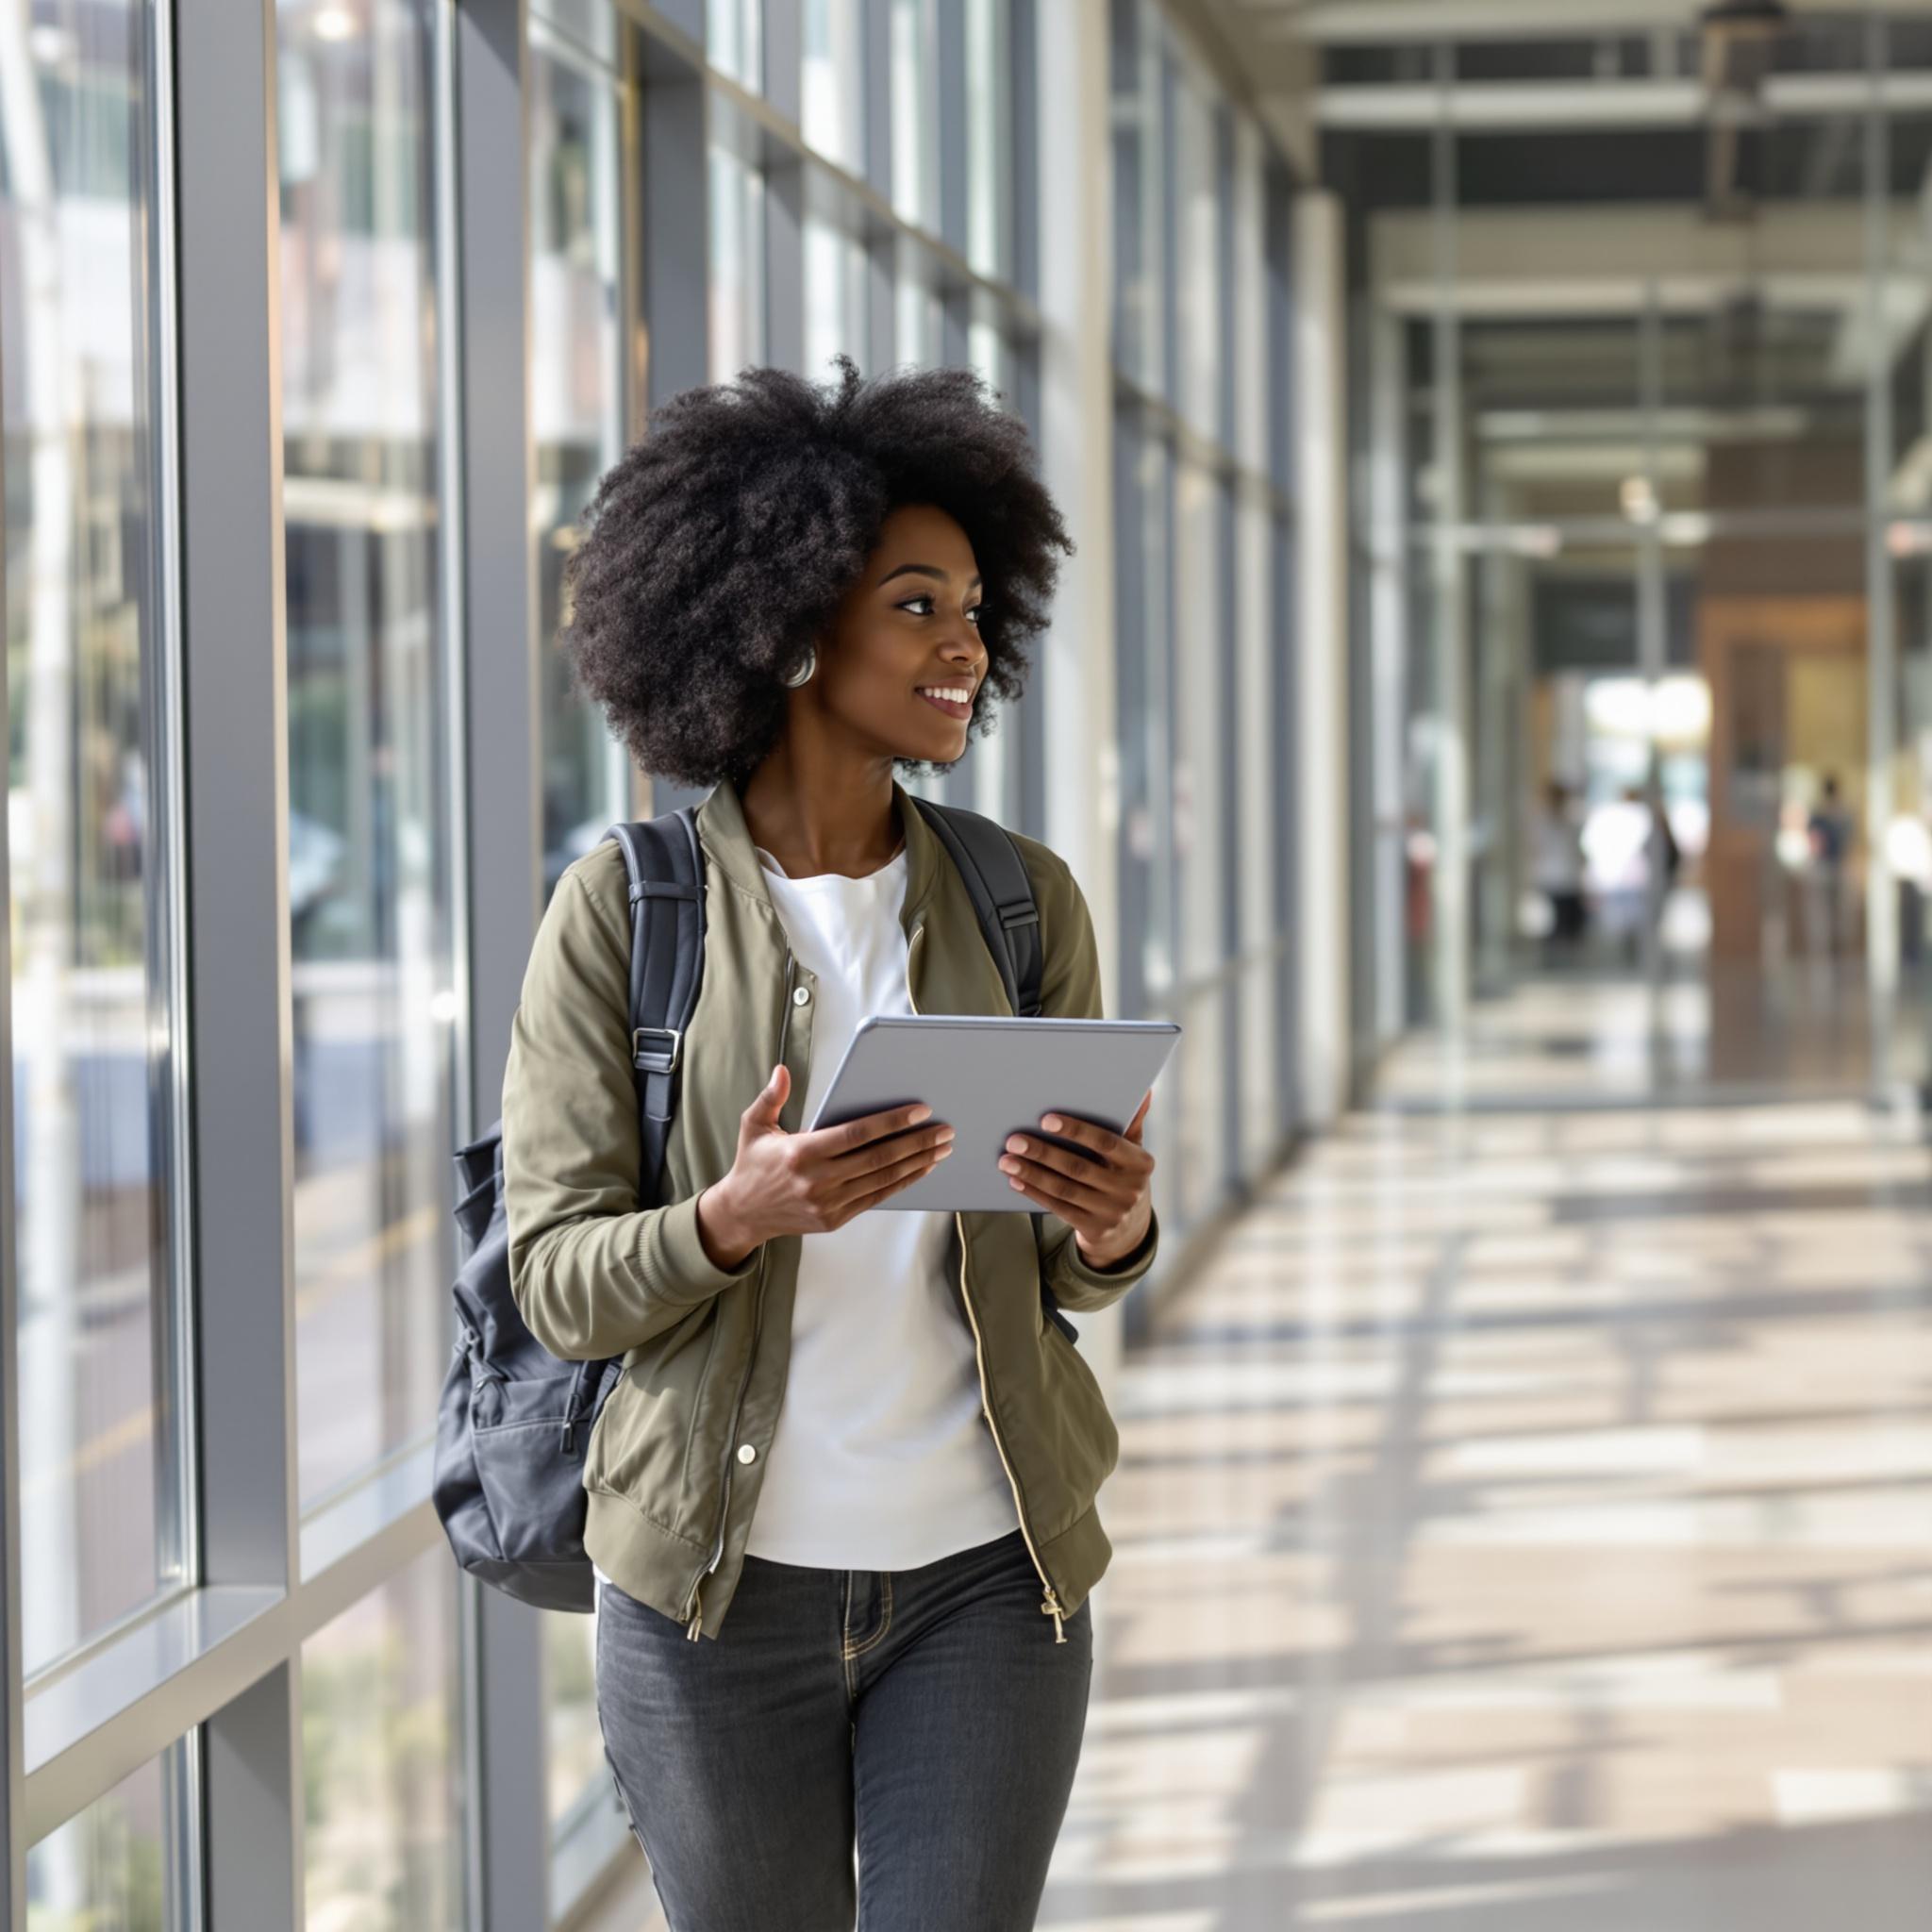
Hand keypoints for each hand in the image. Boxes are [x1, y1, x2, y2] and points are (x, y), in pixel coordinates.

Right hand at [696, 1064, 953, 1266]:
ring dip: (918, 1162)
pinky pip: (877, 1197)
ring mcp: (828, 1202)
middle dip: (917, 1142)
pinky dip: (903, 1182)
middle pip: (879, 1157)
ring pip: (883, 1179)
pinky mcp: (835, 1218)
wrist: (743, 1213)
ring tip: (942, 1147)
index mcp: (801, 1152)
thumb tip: (782, 1070)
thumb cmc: (753, 1163)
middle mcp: (818, 1180)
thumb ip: (771, 1097)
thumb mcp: (753, 1125)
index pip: (856, 1134)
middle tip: (945, 1129)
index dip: (891, 1121)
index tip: (920, 1110)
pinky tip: (922, 1168)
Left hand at [997, 1091, 1154, 1269]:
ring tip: (1007, 1160)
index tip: (1046, 1120)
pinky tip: (1016, 1180)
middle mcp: (1129, 1189)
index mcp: (1140, 1163)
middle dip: (1043, 1152)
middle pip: (1078, 1167)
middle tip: (1014, 1140)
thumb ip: (1132, 1122)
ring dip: (1031, 1174)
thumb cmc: (1123, 1176)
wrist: (1129, 1228)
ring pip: (1064, 1189)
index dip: (1076, 1131)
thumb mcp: (1133, 1152)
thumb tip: (1144, 1090)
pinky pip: (1058, 1208)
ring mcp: (1112, 1212)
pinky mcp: (1094, 1230)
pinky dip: (1034, 1193)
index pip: (1106, 1143)